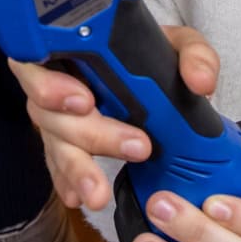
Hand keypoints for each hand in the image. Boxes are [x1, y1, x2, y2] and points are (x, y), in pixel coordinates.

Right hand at [10, 25, 219, 210]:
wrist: (151, 80)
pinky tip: (76, 197)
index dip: (51, 84)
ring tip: (98, 193)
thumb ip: (195, 54)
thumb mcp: (178, 44)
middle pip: (49, 111)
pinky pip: (57, 165)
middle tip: (135, 146)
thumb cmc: (153, 54)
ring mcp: (58, 116)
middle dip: (89, 134)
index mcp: (75, 48)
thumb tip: (200, 82)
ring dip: (77, 169)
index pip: (40, 60)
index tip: (84, 101)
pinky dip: (66, 182)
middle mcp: (58, 81)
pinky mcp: (64, 144)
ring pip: (54, 143)